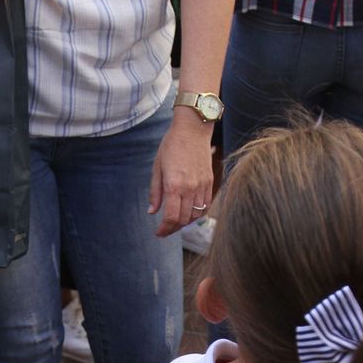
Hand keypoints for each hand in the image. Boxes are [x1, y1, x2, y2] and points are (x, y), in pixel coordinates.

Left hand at [149, 117, 214, 236]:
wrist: (193, 129)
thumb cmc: (171, 145)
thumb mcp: (157, 167)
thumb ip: (155, 192)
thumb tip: (152, 212)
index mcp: (174, 185)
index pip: (171, 217)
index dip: (164, 229)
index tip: (158, 233)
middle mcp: (190, 188)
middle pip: (184, 220)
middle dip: (173, 228)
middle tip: (165, 230)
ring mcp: (202, 186)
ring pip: (196, 215)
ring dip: (185, 222)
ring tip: (175, 222)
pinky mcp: (209, 182)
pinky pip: (205, 205)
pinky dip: (197, 213)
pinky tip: (189, 213)